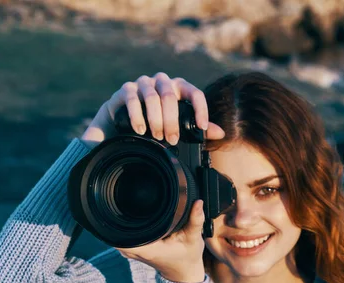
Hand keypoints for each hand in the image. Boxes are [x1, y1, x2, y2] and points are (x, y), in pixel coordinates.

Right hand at [81, 72, 224, 148]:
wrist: (123, 117)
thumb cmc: (156, 120)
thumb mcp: (178, 124)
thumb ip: (198, 128)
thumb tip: (221, 133)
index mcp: (178, 87)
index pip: (194, 92)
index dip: (200, 109)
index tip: (201, 127)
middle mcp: (162, 81)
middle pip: (170, 96)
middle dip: (172, 121)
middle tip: (172, 140)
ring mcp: (143, 83)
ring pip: (152, 97)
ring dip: (155, 119)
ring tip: (157, 137)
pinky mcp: (126, 89)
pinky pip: (132, 99)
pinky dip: (137, 116)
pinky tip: (140, 129)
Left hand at [116, 200, 206, 282]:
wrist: (183, 273)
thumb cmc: (188, 257)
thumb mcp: (194, 238)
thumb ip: (195, 220)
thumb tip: (198, 202)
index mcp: (147, 249)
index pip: (121, 233)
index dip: (122, 216)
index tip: (130, 204)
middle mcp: (135, 251)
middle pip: (116, 228)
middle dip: (125, 213)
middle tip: (138, 201)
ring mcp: (131, 252)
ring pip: (117, 232)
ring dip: (126, 219)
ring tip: (138, 208)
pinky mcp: (132, 249)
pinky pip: (122, 235)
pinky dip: (128, 226)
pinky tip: (138, 217)